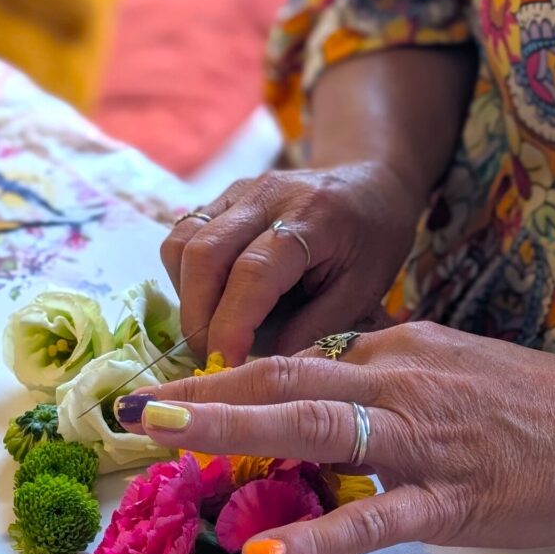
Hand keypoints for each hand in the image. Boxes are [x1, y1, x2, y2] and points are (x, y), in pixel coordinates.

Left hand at [115, 323, 554, 553]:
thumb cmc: (535, 410)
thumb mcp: (447, 373)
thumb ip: (380, 382)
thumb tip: (317, 395)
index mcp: (396, 352)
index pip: (293, 363)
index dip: (223, 378)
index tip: (168, 393)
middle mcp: (399, 381)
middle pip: (285, 379)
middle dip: (203, 391)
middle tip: (136, 405)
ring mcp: (423, 439)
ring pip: (315, 428)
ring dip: (232, 430)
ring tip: (165, 439)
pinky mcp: (452, 499)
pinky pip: (374, 517)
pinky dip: (316, 535)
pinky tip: (262, 551)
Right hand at [160, 162, 422, 364]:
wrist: (369, 184)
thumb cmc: (373, 240)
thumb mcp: (364, 291)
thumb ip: (316, 329)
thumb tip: (263, 369)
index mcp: (313, 216)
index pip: (253, 272)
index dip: (232, 324)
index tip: (225, 367)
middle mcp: (265, 196)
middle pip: (203, 255)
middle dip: (198, 319)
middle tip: (211, 362)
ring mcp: (236, 194)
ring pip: (182, 246)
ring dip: (187, 299)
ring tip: (212, 333)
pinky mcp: (218, 201)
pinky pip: (181, 240)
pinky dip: (186, 281)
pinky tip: (211, 304)